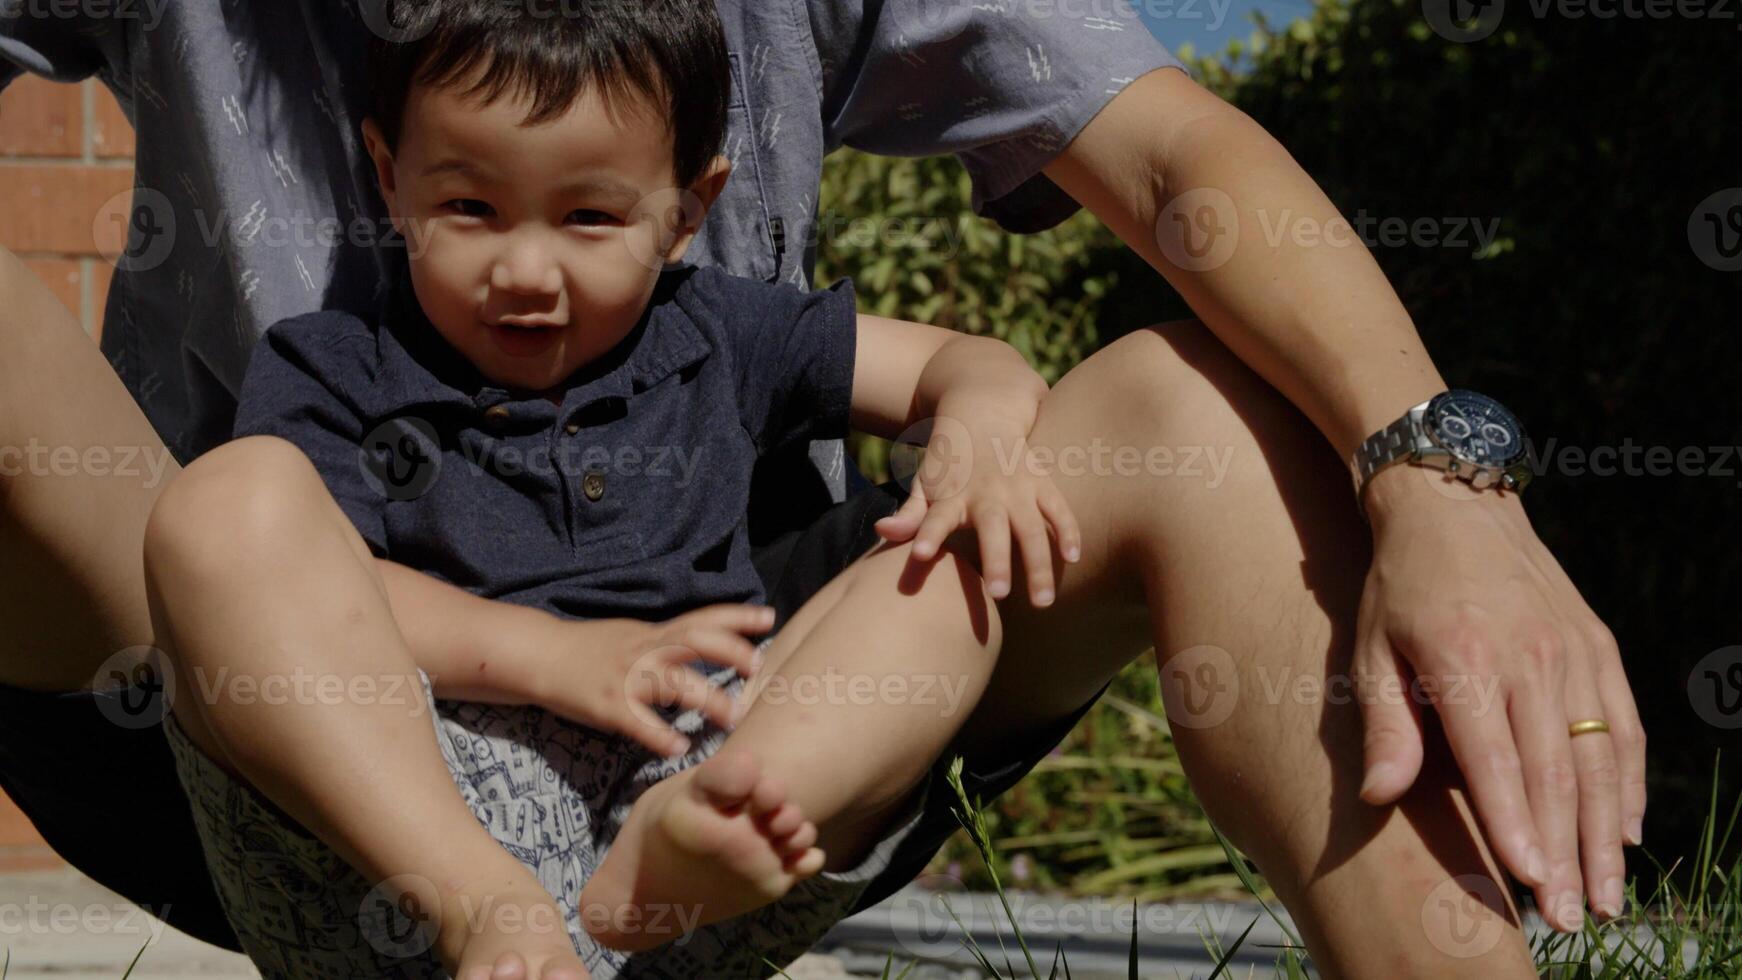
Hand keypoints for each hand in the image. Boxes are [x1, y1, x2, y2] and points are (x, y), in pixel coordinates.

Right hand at [526, 604, 774, 756]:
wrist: (541, 655)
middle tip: (756, 668)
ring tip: (732, 717)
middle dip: (729, 651)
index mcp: (654, 633)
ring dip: (705, 697)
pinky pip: (637, 721)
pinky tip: (679, 747)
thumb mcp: (634, 633)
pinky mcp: (607, 706)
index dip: (736, 615)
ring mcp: (626, 677)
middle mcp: (645, 650)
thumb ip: (669, 639)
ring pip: (672, 681)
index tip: (769, 616)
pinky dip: (659, 735)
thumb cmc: (592, 647)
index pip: (702, 617)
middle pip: (694, 641)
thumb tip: (709, 642)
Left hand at [874, 417, 1081, 606]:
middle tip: (999, 594)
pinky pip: (1059, 509)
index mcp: (953, 494)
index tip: (921, 554)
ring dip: (1039, 563)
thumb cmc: (949, 463)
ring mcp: (1018, 487)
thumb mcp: (925, 483)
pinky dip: (1068, 531)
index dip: (928, 534)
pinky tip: (1073, 559)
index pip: (936, 517)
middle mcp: (987, 492)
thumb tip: (882, 531)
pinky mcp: (1042, 483)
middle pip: (993, 528)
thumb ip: (910, 513)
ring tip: (1043, 601)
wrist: (983, 414)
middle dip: (997, 560)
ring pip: (1032, 527)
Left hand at [1355, 467, 1645, 931]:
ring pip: (1600, 759)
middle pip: (1556, 773)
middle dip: (1566, 853)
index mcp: (1467, 663)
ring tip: (1606, 896)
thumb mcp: (1371, 649)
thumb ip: (1383, 725)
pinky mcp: (1597, 647)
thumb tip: (1379, 796)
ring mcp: (1572, 653)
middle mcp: (1530, 659)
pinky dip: (1629, 782)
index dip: (1514, 824)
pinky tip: (1627, 831)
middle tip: (1570, 918)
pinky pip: (1624, 727)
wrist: (1453, 506)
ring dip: (1606, 834)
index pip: (1496, 761)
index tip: (1531, 881)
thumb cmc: (1398, 588)